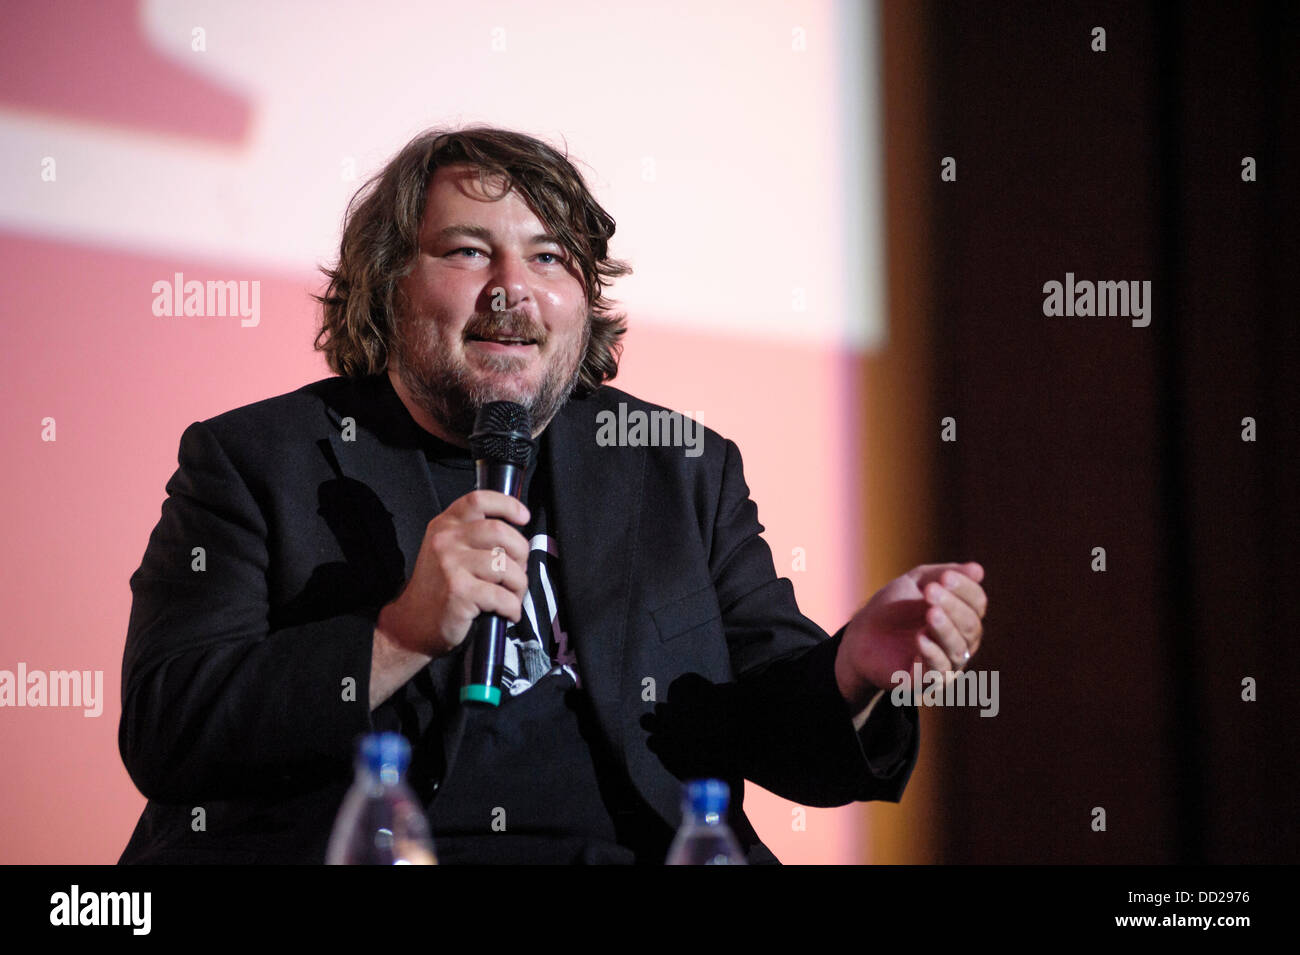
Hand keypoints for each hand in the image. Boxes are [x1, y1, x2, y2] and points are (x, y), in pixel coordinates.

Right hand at [376, 490, 530, 658]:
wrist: (413, 624)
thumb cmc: (439, 588)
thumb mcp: (448, 551)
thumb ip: (473, 536)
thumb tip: (516, 536)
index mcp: (445, 525)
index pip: (479, 500)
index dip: (507, 505)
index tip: (523, 517)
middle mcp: (446, 540)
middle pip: (500, 531)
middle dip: (521, 552)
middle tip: (518, 571)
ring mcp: (451, 565)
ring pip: (505, 566)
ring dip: (519, 585)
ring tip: (513, 596)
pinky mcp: (459, 592)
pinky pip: (502, 596)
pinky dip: (512, 607)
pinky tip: (508, 612)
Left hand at [834, 562, 986, 710]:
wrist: (861, 636)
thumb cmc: (893, 607)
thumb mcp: (917, 582)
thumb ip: (944, 574)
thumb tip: (978, 570)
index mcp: (962, 617)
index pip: (976, 603)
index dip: (964, 589)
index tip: (945, 577)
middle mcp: (961, 642)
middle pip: (970, 625)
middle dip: (953, 606)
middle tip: (931, 592)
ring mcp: (947, 663)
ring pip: (958, 649)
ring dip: (945, 629)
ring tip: (930, 613)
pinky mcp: (927, 681)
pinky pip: (938, 670)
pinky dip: (932, 653)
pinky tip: (921, 638)